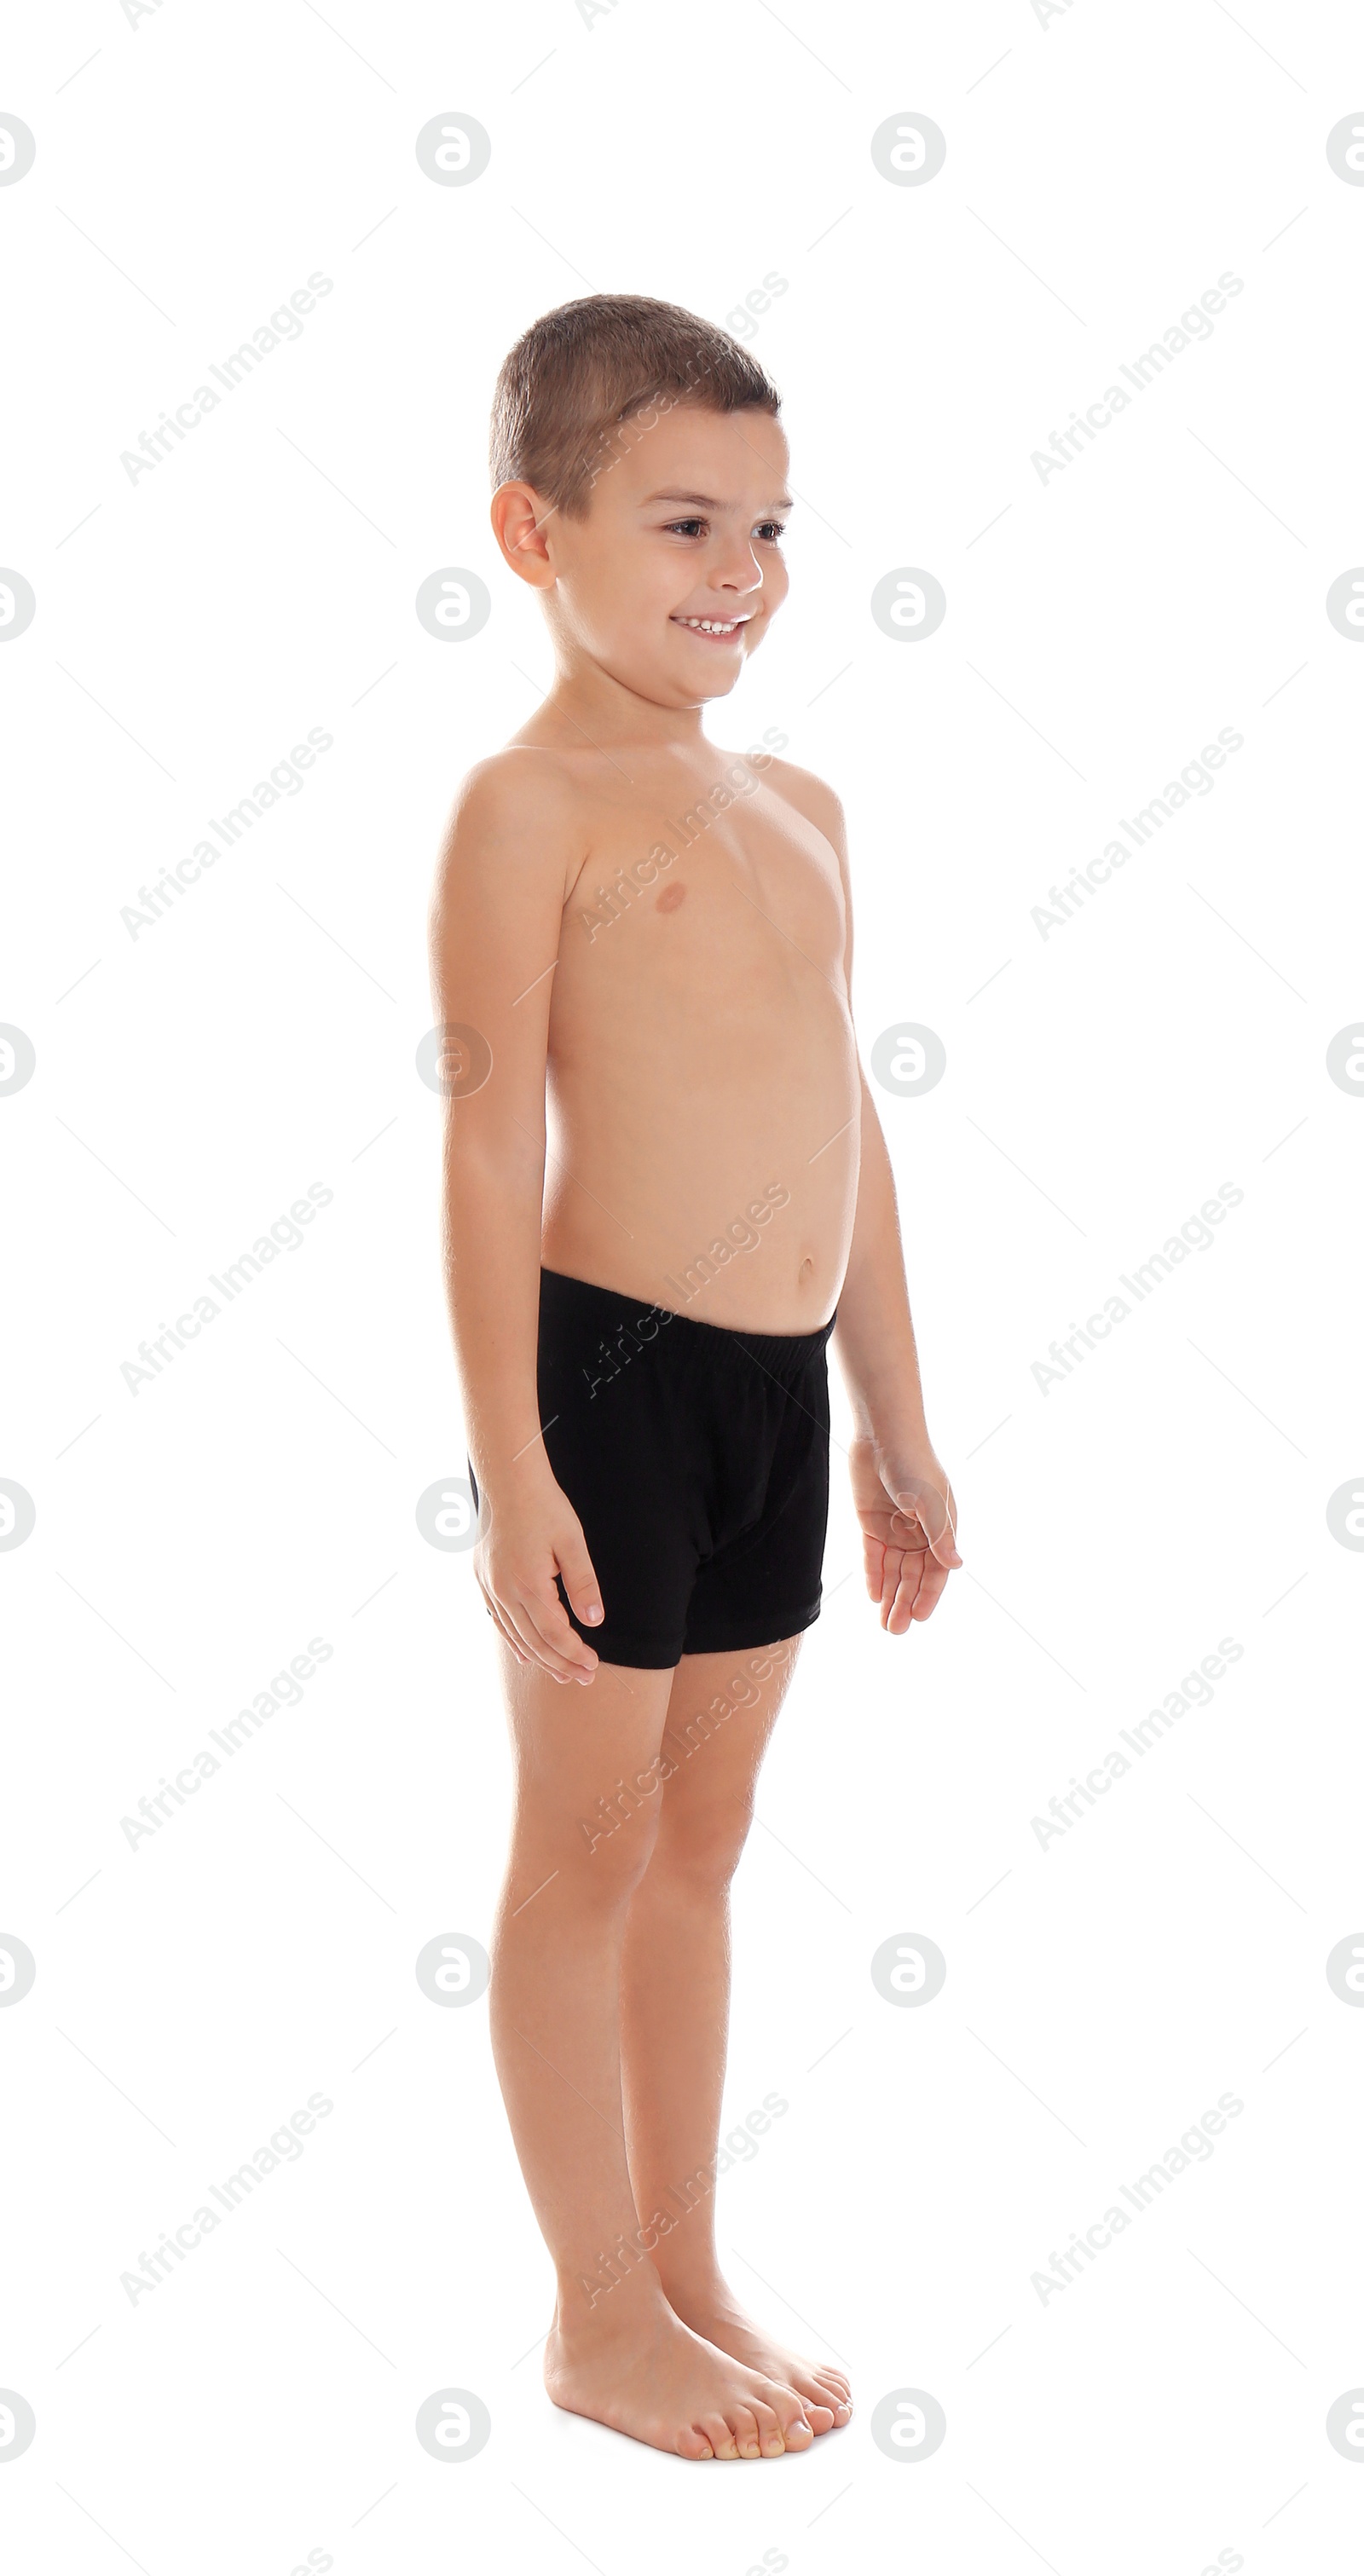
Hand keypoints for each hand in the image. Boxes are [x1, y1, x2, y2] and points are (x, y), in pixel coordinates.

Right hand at [474, 1474, 604, 1683]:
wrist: (507, 1481)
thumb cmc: (544, 1507)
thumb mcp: (572, 1542)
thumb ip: (583, 1584)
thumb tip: (594, 1621)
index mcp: (528, 1583)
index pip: (554, 1632)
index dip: (574, 1653)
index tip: (592, 1666)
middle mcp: (503, 1591)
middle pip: (534, 1641)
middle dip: (560, 1663)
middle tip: (583, 1679)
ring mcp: (489, 1587)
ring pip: (515, 1635)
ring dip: (540, 1658)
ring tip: (561, 1674)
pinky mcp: (482, 1579)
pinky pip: (498, 1621)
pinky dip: (513, 1642)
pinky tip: (525, 1656)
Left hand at [850, 1435, 960, 1632]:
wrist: (882, 1435)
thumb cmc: (913, 1463)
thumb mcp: (929, 1502)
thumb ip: (940, 1536)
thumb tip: (956, 1566)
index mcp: (941, 1529)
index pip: (936, 1571)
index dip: (928, 1596)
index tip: (918, 1618)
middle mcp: (920, 1533)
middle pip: (913, 1577)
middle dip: (905, 1603)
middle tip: (895, 1630)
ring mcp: (895, 1529)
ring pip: (893, 1572)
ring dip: (889, 1597)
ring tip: (884, 1623)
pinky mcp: (871, 1524)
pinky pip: (873, 1557)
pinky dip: (874, 1576)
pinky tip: (873, 1597)